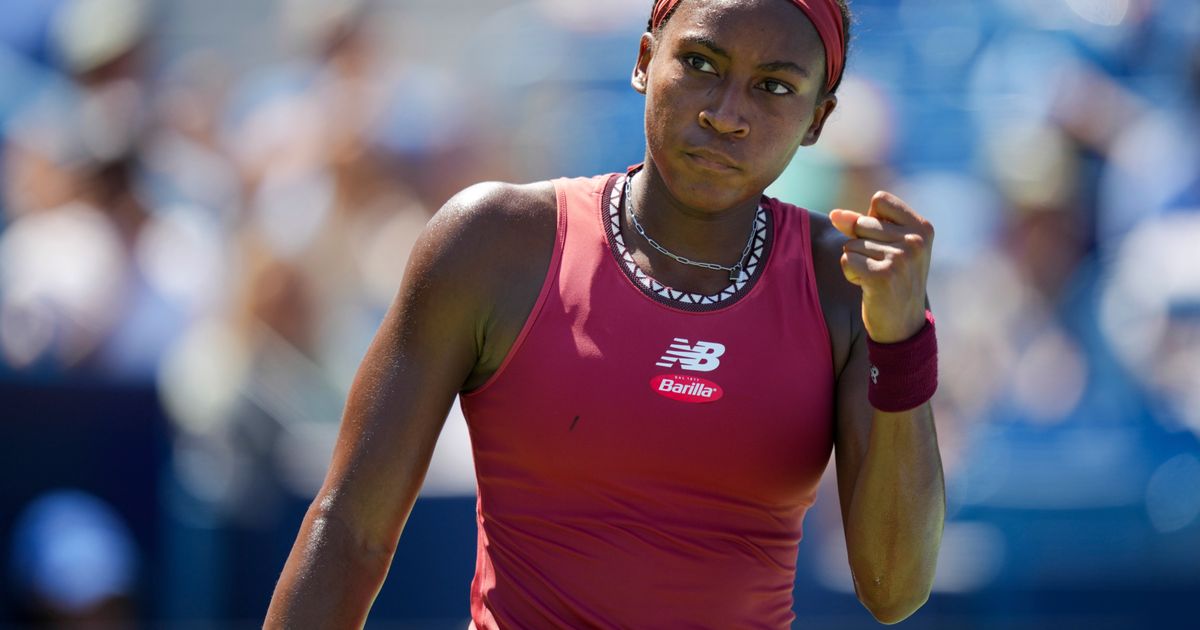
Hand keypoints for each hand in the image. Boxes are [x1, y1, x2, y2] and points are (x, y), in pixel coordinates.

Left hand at [829, 191, 933, 343]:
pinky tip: (868, 286)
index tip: (885, 243)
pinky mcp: (882, 275)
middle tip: (882, 267)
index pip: (879, 200)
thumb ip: (860, 225)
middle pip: (862, 223)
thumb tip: (835, 214)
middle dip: (862, 245)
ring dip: (856, 262)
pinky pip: (847, 259)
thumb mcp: (885, 246)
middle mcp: (915, 240)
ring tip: (876, 278)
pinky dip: (850, 273)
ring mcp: (901, 258)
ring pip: (851, 243)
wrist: (903, 326)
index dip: (871, 220)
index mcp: (923, 227)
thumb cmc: (894, 281)